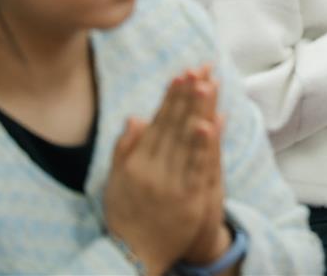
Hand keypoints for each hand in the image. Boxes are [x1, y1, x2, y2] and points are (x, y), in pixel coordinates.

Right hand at [105, 68, 222, 275]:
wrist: (132, 257)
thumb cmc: (125, 217)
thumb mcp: (115, 182)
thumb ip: (125, 149)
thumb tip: (135, 116)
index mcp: (136, 163)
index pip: (157, 123)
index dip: (170, 98)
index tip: (181, 74)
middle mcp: (151, 169)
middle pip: (174, 126)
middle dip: (187, 96)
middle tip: (199, 69)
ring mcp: (170, 183)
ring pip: (186, 141)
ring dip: (197, 111)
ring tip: (206, 85)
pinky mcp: (188, 198)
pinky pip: (197, 166)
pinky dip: (203, 145)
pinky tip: (210, 123)